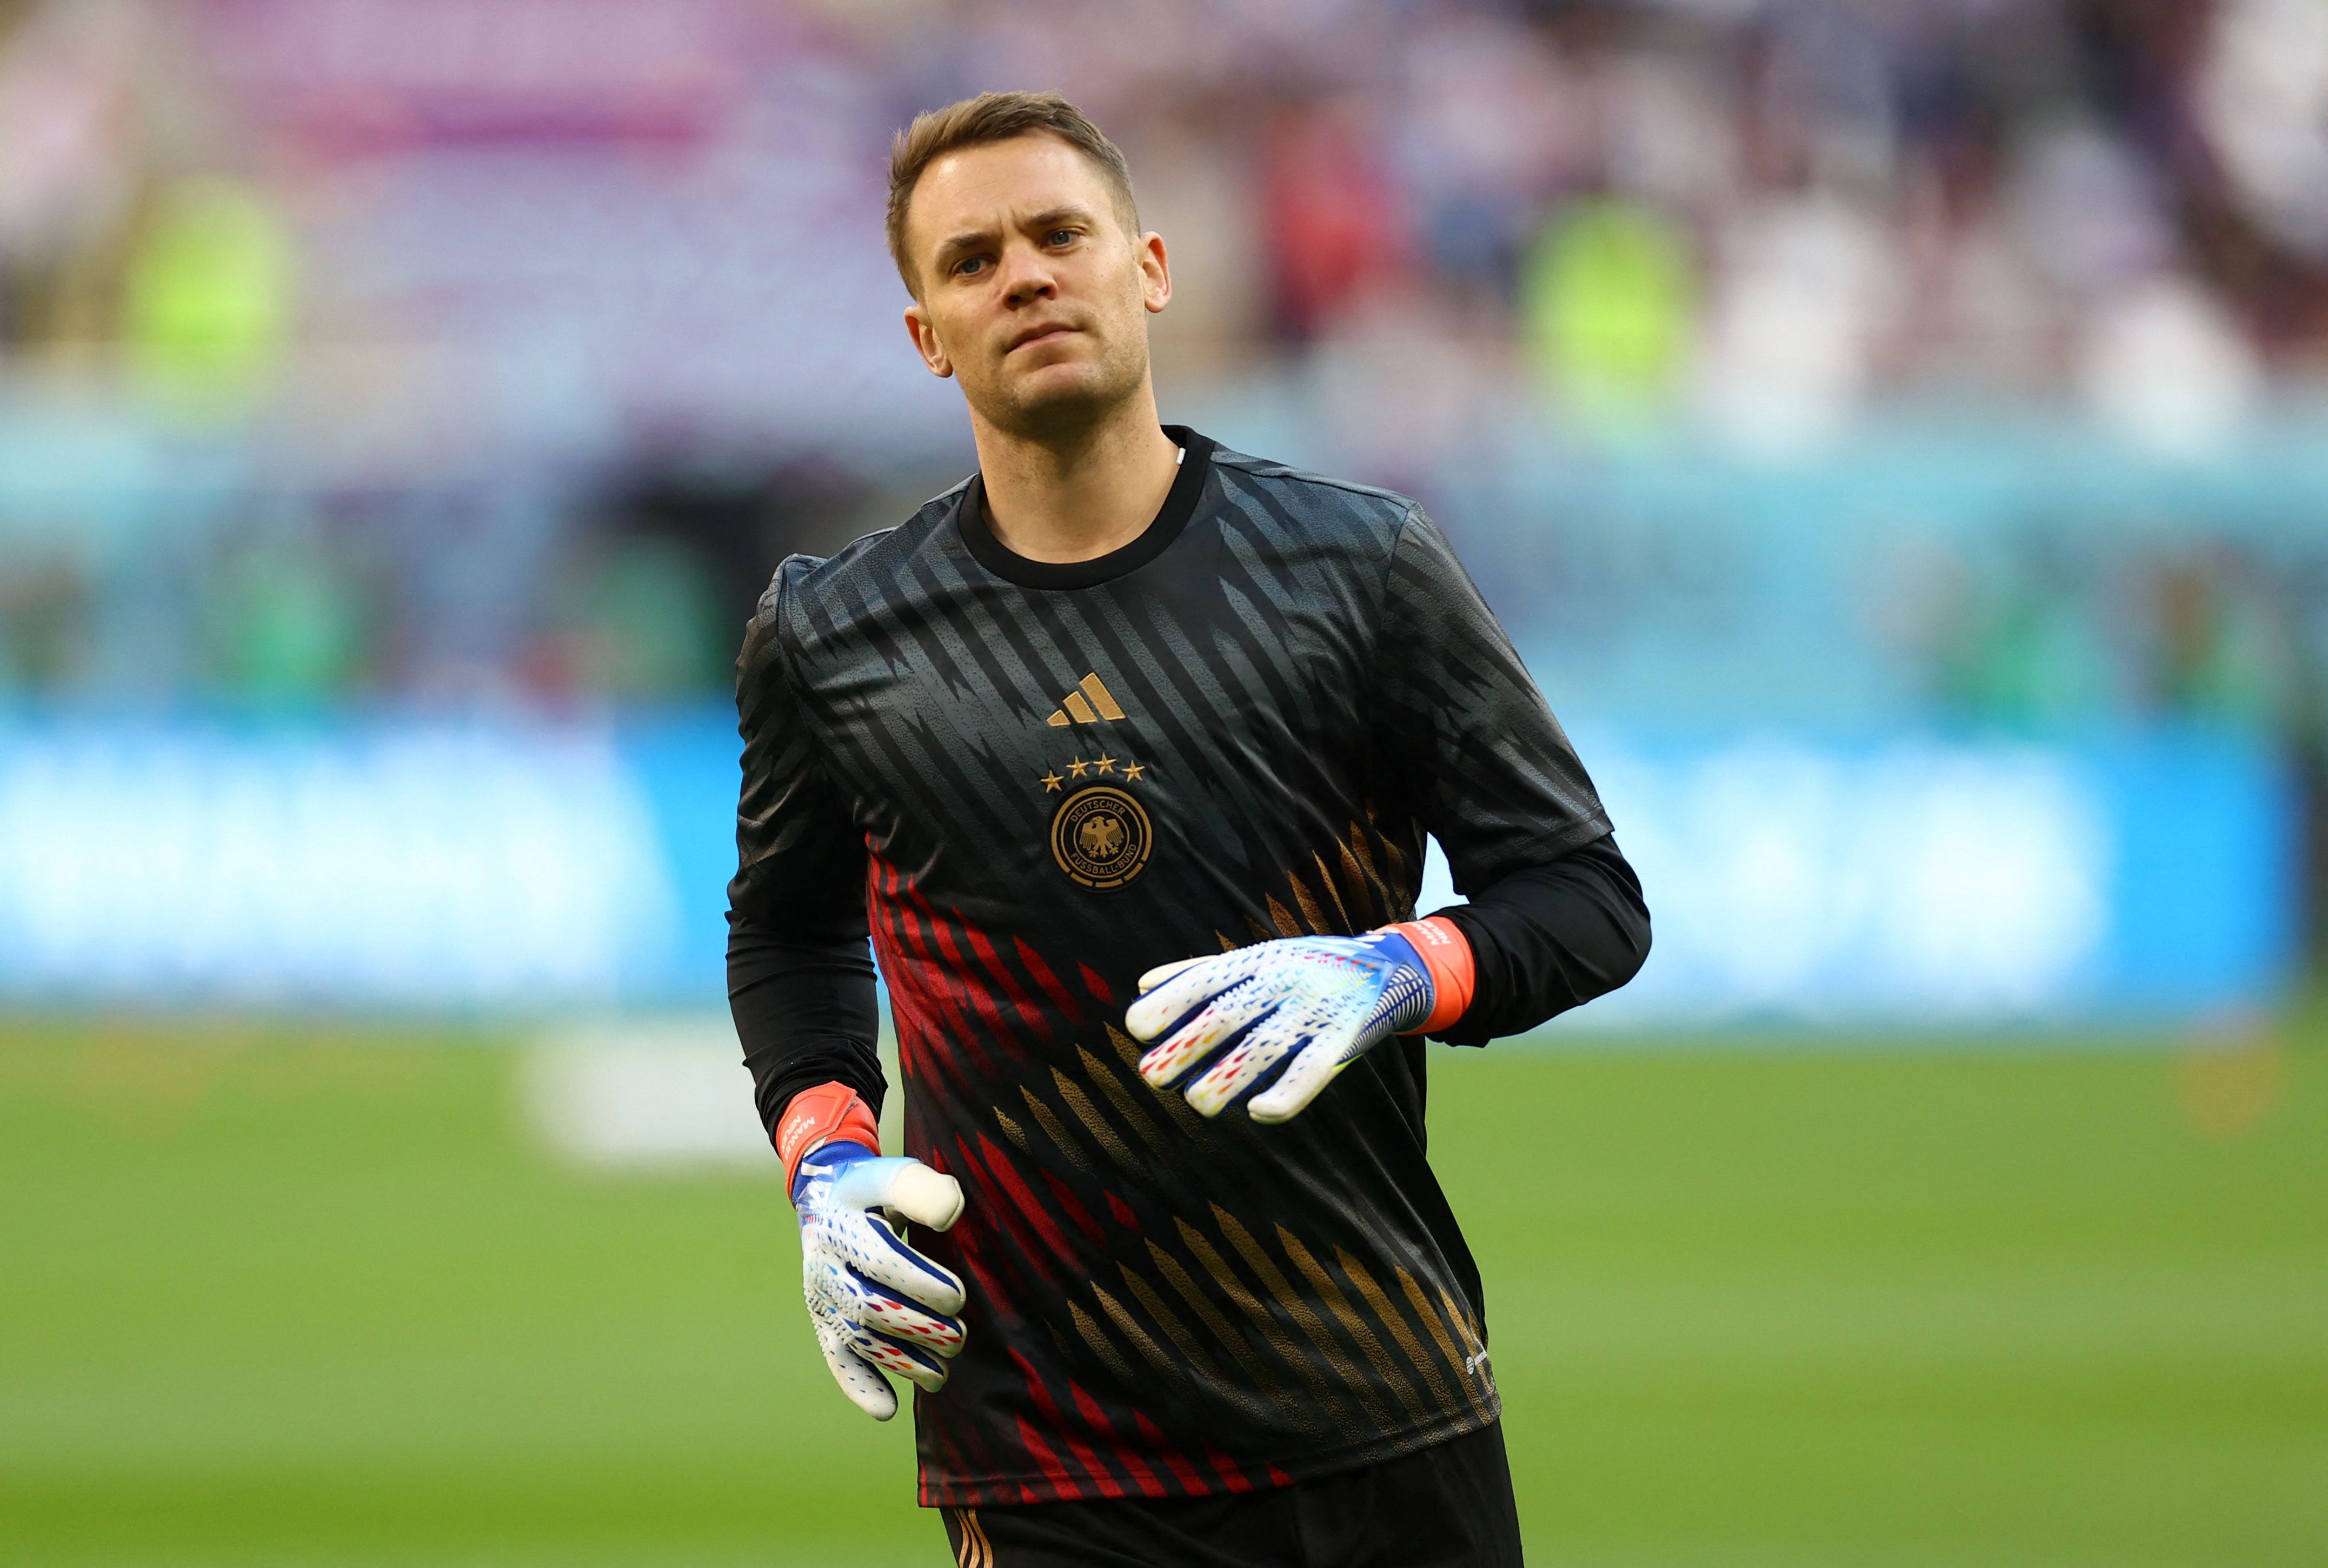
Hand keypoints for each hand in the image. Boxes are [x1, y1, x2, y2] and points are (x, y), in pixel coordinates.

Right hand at [792, 1141, 967, 1418]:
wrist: (830, 1199)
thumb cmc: (879, 1190)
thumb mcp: (896, 1176)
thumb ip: (923, 1189)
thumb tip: (952, 1212)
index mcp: (843, 1223)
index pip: (881, 1259)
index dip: (921, 1282)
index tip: (958, 1297)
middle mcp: (825, 1263)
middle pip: (870, 1307)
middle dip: (919, 1328)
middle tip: (958, 1336)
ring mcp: (822, 1297)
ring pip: (859, 1340)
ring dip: (903, 1362)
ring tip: (942, 1372)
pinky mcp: (825, 1323)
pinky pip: (837, 1359)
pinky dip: (860, 1386)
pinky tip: (888, 1410)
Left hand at [1125, 929, 1435, 1123]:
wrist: (1386, 966)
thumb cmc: (1304, 966)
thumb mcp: (1254, 958)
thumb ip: (1198, 970)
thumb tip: (1141, 987)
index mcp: (1255, 961)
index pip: (1203, 980)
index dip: (1167, 1004)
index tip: (1138, 1030)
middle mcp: (1281, 981)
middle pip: (1225, 1016)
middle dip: (1185, 1047)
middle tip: (1151, 1078)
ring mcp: (1313, 1010)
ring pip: (1263, 1049)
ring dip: (1226, 1080)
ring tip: (1198, 1102)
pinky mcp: (1342, 1040)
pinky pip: (1311, 1070)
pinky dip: (1286, 1095)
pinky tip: (1259, 1113)